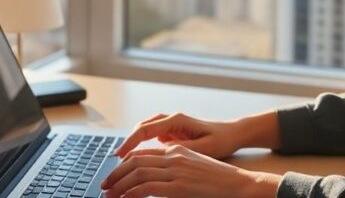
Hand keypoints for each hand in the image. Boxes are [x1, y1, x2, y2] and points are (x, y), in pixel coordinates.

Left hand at [101, 144, 279, 197]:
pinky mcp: (179, 186)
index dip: (124, 164)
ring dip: (120, 186)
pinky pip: (148, 188)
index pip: (142, 154)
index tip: (114, 176)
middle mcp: (174, 157)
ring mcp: (176, 170)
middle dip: (116, 175)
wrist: (240, 185)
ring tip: (109, 195)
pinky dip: (132, 193)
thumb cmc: (220, 181)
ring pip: (138, 174)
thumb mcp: (194, 168)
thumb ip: (175, 169)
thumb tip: (157, 180)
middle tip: (105, 187)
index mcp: (177, 151)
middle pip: (135, 161)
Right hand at [114, 113, 243, 158]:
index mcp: (176, 120)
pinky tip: (139, 159)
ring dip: (134, 143)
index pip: (145, 130)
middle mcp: (171, 119)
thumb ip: (181, 150)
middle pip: (141, 128)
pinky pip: (152, 136)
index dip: (130, 143)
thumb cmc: (220, 140)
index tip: (119, 155)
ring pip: (145, 131)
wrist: (232, 133)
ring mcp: (171, 125)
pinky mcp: (173, 132)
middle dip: (127, 143)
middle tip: (116, 161)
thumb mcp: (203, 149)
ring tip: (123, 161)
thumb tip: (160, 154)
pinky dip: (143, 145)